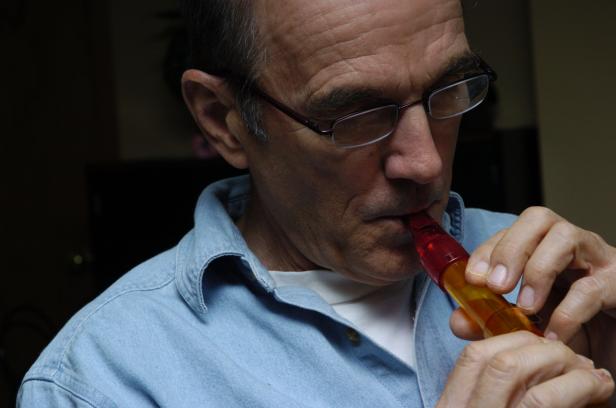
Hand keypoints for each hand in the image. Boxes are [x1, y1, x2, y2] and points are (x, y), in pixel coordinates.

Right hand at [437, 331, 613, 406]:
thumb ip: (504, 394)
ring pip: (513, 368)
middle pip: (490, 356)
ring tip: (589, 370)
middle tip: (569, 353)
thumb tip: (537, 357)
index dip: (506, 337)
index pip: (471, 358)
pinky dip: (578, 385)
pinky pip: (543, 399)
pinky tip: (600, 387)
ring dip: (557, 359)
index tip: (539, 341)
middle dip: (536, 344)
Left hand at [452, 207, 615, 374]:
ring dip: (538, 270)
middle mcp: (572, 246)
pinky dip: (568, 311)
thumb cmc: (576, 330)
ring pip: (566, 237)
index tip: (472, 279)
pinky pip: (593, 287)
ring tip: (526, 307)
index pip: (512, 230)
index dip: (489, 250)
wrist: (614, 350)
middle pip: (538, 219)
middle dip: (510, 248)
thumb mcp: (528, 325)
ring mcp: (600, 260)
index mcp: (545, 248)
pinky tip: (554, 334)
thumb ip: (491, 321)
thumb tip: (458, 321)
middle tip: (496, 286)